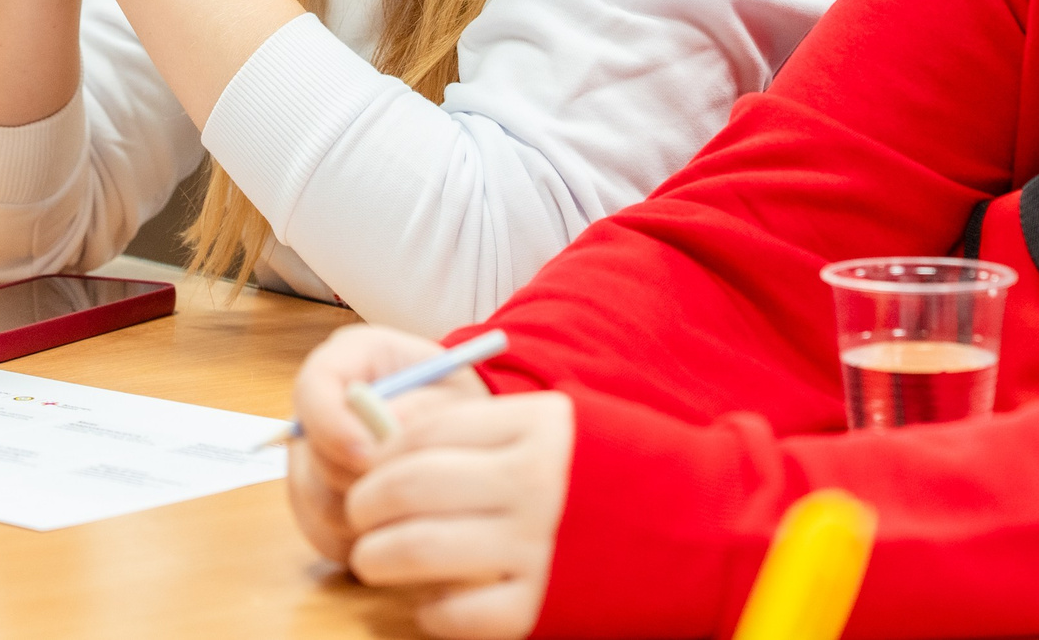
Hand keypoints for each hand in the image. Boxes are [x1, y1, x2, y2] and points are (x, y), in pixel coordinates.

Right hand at [288, 326, 467, 560]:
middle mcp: (316, 414)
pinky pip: (325, 536)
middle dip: (361, 474)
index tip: (367, 451)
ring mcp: (308, 463)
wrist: (458, 436)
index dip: (331, 424)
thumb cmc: (453, 404)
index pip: (312, 388)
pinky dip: (363, 538)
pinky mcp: (314, 510)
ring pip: (317, 503)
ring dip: (368, 510)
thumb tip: (387, 429)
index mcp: (344, 364)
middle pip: (311, 455)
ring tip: (415, 501)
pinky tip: (399, 523)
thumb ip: (423, 405)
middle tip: (409, 484)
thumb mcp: (452, 390)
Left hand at [346, 390, 571, 639]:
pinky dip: (431, 611)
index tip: (365, 468)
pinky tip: (430, 603)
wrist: (680, 530)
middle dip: (364, 504)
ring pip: (418, 547)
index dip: (379, 453)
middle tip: (358, 514)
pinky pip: (457, 612)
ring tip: (372, 558)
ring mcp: (536, 546)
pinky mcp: (538, 605)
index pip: (425, 431)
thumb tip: (381, 445)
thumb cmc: (596, 478)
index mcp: (535, 427)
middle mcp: (533, 482)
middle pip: (410, 486)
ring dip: (376, 556)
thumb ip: (481, 432)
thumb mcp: (551, 433)